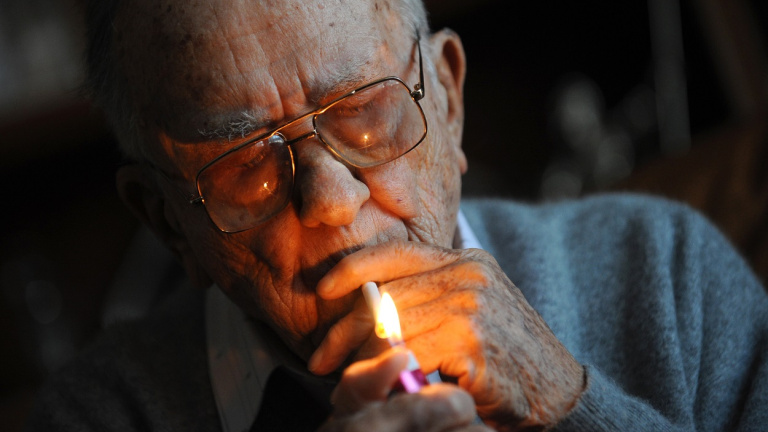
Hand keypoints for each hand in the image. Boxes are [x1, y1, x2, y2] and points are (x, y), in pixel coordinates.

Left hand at [311, 240, 584, 430]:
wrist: (559, 387)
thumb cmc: (505, 351)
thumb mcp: (471, 307)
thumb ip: (429, 296)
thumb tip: (368, 304)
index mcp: (465, 261)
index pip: (395, 252)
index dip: (352, 268)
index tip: (321, 290)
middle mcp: (469, 276)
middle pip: (385, 294)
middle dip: (344, 329)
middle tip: (321, 358)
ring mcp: (472, 308)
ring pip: (390, 328)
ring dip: (361, 358)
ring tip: (347, 378)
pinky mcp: (473, 344)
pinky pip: (409, 357)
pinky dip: (390, 374)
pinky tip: (385, 387)